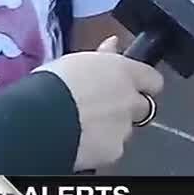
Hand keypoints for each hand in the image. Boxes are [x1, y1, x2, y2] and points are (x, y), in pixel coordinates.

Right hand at [35, 36, 163, 171]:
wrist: (41, 119)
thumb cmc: (52, 85)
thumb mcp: (77, 61)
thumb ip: (103, 56)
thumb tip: (113, 44)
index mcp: (124, 71)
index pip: (153, 79)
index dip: (142, 84)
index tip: (131, 86)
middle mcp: (130, 99)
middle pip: (142, 106)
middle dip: (128, 108)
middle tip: (103, 108)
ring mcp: (124, 126)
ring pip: (126, 128)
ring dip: (113, 127)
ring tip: (84, 125)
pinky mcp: (114, 150)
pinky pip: (112, 148)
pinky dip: (101, 147)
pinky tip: (81, 142)